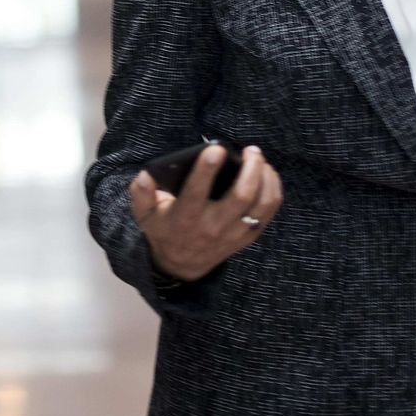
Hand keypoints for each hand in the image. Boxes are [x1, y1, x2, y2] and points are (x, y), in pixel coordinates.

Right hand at [129, 144, 282, 282]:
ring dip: (266, 179)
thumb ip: (141, 194)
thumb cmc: (164, 231)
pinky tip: (268, 175)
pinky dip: (273, 192)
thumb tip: (145, 175)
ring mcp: (233, 233)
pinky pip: (268, 214)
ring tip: (260, 160)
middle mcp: (212, 226)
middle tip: (251, 150)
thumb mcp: (145, 215)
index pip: (197, 192)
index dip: (207, 169)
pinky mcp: (246, 237)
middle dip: (251, 169)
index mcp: (186, 217)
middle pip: (241, 196)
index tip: (217, 148)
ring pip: (261, 204)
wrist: (181, 266)